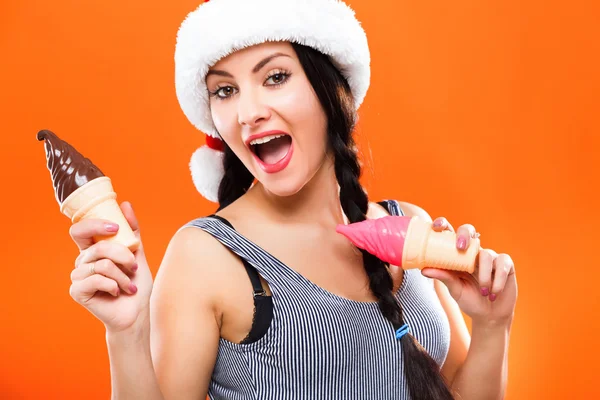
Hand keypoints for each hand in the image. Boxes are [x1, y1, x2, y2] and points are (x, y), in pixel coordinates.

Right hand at [69, 201, 152, 333]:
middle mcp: (82, 261)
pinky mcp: (77, 291)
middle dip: (123, 256)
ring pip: (102, 264)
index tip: (116, 227)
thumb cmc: (136, 284)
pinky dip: (114, 285)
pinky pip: (97, 280)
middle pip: (99, 247)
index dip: (94, 224)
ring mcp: (78, 276)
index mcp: (93, 249)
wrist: (136, 313)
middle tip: (134, 267)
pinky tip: (117, 293)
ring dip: (122, 276)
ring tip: (128, 285)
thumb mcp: (137, 254)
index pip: (80, 229)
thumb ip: (132, 231)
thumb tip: (125, 204)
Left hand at [421, 217, 516, 325]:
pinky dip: (498, 280)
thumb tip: (423, 270)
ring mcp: (490, 257)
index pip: (449, 233)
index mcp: (457, 254)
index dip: (443, 224)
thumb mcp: (454, 288)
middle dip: (465, 234)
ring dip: (484, 274)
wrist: (489, 316)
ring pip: (486, 253)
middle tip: (460, 248)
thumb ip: (443, 277)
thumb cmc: (469, 299)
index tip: (437, 227)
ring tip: (483, 291)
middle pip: (469, 230)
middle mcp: (473, 252)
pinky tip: (494, 292)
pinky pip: (502, 264)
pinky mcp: (505, 264)